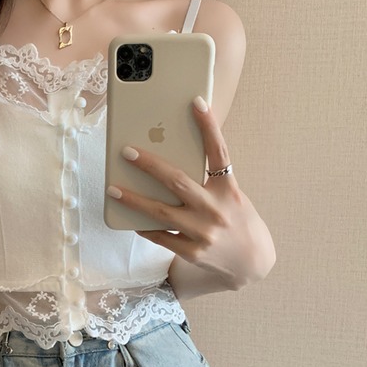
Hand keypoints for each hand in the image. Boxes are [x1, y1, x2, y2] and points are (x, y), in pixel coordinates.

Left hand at [105, 96, 275, 290]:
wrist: (253, 263)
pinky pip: (162, 237)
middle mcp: (216, 209)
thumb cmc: (238, 221)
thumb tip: (171, 164)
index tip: (196, 102)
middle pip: (178, 181)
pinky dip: (146, 228)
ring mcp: (203, 233)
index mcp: (228, 190)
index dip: (208, 126)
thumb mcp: (232, 197)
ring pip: (161, 212)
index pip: (219, 152)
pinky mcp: (193, 252)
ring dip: (134, 200)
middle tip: (127, 152)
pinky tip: (131, 220)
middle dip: (150, 165)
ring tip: (112, 189)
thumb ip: (209, 181)